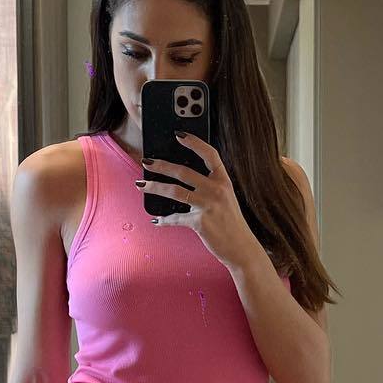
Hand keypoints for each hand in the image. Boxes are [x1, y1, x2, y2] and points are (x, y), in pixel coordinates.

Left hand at [136, 132, 258, 270]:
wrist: (241, 247)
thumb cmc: (230, 222)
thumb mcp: (225, 198)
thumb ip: (209, 186)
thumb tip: (182, 179)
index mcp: (223, 181)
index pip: (210, 154)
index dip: (194, 142)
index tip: (178, 135)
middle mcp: (216, 190)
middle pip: (184, 172)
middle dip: (162, 165)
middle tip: (147, 162)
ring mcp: (208, 205)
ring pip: (175, 191)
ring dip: (155, 187)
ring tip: (141, 185)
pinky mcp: (200, 222)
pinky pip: (176, 218)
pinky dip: (164, 220)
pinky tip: (156, 220)